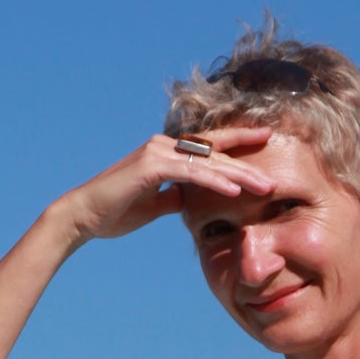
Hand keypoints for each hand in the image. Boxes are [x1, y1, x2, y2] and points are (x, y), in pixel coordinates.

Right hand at [55, 128, 275, 244]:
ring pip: (207, 162)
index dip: (239, 144)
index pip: (209, 147)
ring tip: (265, 186)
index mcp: (167, 153)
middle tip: (277, 174)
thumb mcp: (155, 205)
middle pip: (215, 152)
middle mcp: (164, 146)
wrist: (83, 216)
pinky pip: (190, 173)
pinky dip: (214, 181)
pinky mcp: (150, 166)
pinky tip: (235, 190)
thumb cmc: (115, 211)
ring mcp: (157, 153)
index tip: (266, 141)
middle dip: (248, 162)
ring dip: (239, 174)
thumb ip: (175, 197)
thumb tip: (192, 199)